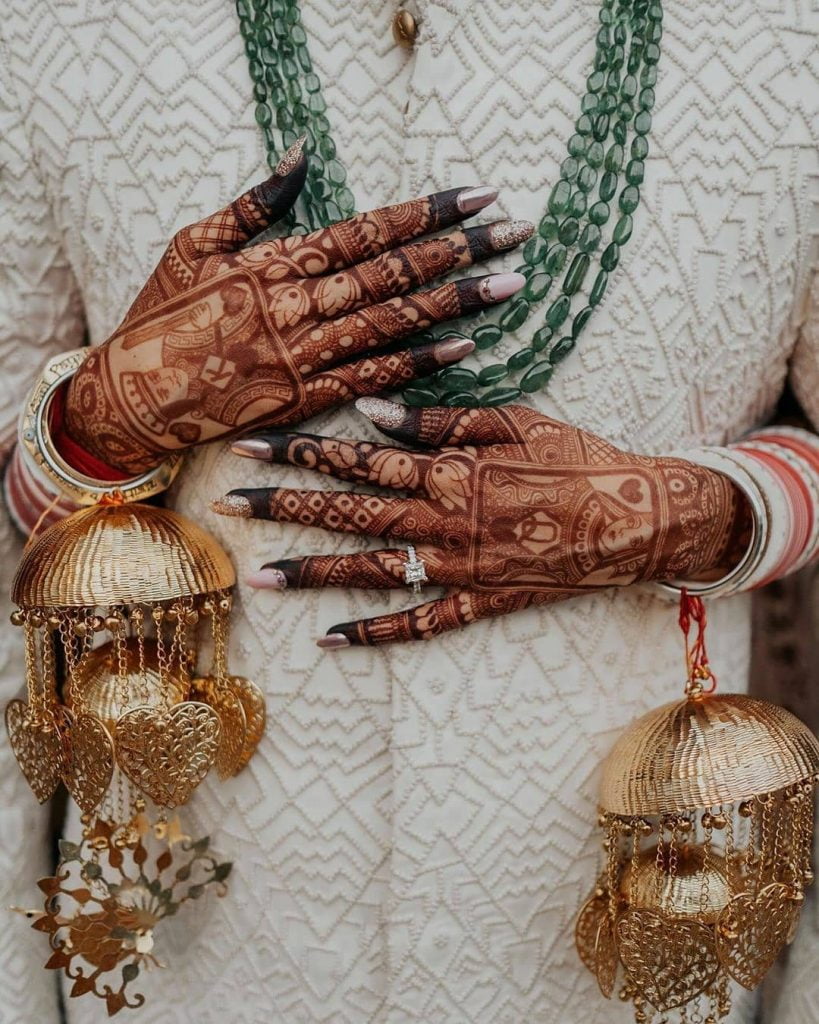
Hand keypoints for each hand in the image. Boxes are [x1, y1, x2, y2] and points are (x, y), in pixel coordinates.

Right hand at [64, 137, 532, 472]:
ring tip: (506, 285)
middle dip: (459, 251)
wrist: (133, 396)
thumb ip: (253, 203)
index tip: (476, 197)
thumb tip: (301, 156)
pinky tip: (463, 350)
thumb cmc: (161, 317)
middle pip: (392, 273)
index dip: (426, 213)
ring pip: (392, 323)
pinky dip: (418, 365)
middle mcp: (297, 306)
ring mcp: (303, 355)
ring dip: (453, 304)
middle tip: (515, 233)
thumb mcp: (192, 244)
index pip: (366, 231)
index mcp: (274, 262)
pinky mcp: (305, 398)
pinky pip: (372, 380)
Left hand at [211, 401, 751, 646]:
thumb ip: (439, 420)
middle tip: (230, 503)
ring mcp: (457, 569)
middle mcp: (441, 522)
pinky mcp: (478, 603)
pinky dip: (373, 634)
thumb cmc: (578, 459)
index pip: (355, 458)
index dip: (298, 450)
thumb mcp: (514, 420)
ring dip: (310, 572)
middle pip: (347, 513)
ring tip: (258, 575)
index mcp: (447, 469)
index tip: (250, 445)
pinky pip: (418, 625)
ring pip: (368, 571)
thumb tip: (371, 411)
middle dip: (283, 507)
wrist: (634, 519)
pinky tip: (328, 640)